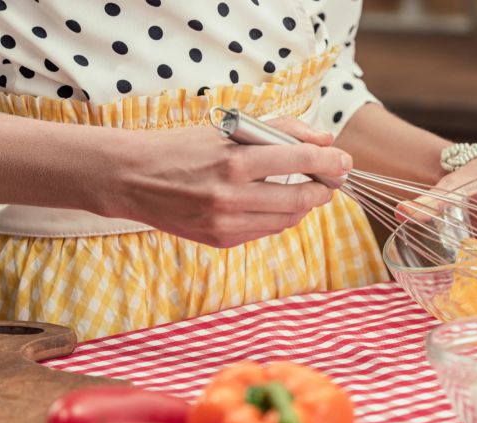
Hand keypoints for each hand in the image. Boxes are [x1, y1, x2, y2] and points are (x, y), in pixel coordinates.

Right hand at [103, 117, 349, 247]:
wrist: (132, 178)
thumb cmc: (182, 147)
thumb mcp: (229, 128)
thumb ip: (279, 129)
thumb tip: (323, 139)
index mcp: (234, 161)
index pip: (300, 159)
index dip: (330, 161)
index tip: (343, 161)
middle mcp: (231, 196)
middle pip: (301, 197)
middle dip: (324, 189)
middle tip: (330, 180)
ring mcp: (226, 223)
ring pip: (287, 219)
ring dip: (304, 205)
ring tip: (305, 190)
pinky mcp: (220, 240)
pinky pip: (266, 231)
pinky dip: (279, 217)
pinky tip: (275, 203)